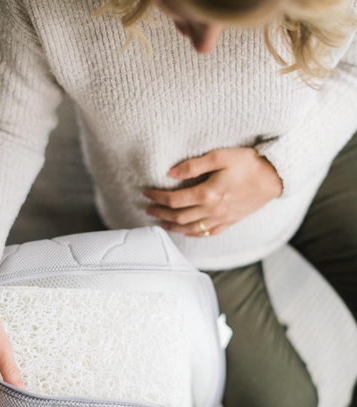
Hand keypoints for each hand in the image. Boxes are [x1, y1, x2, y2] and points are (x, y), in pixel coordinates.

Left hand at [143, 147, 282, 236]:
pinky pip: (207, 233)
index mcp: (207, 194)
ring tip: (161, 223)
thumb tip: (171, 173)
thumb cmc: (249, 163)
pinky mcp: (230, 222)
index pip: (173, 200)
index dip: (157, 198)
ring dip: (173, 227)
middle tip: (148, 210)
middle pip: (178, 217)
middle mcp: (212, 210)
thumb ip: (194, 165)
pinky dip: (192, 234)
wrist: (275, 177)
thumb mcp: (220, 156)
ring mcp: (221, 219)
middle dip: (160, 214)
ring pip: (190, 229)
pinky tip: (186, 232)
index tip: (146, 193)